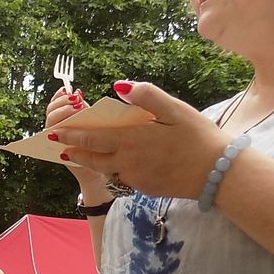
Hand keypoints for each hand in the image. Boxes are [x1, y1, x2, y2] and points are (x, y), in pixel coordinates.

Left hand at [54, 81, 229, 198]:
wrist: (218, 174)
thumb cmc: (199, 137)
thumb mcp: (176, 110)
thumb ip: (146, 96)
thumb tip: (119, 86)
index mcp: (132, 138)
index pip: (92, 135)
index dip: (72, 133)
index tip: (56, 130)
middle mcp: (127, 160)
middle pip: (91, 155)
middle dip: (71, 147)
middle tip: (56, 142)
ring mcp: (134, 177)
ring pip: (103, 167)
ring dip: (87, 160)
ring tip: (74, 153)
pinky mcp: (142, 188)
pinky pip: (121, 176)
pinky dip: (111, 167)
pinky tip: (111, 161)